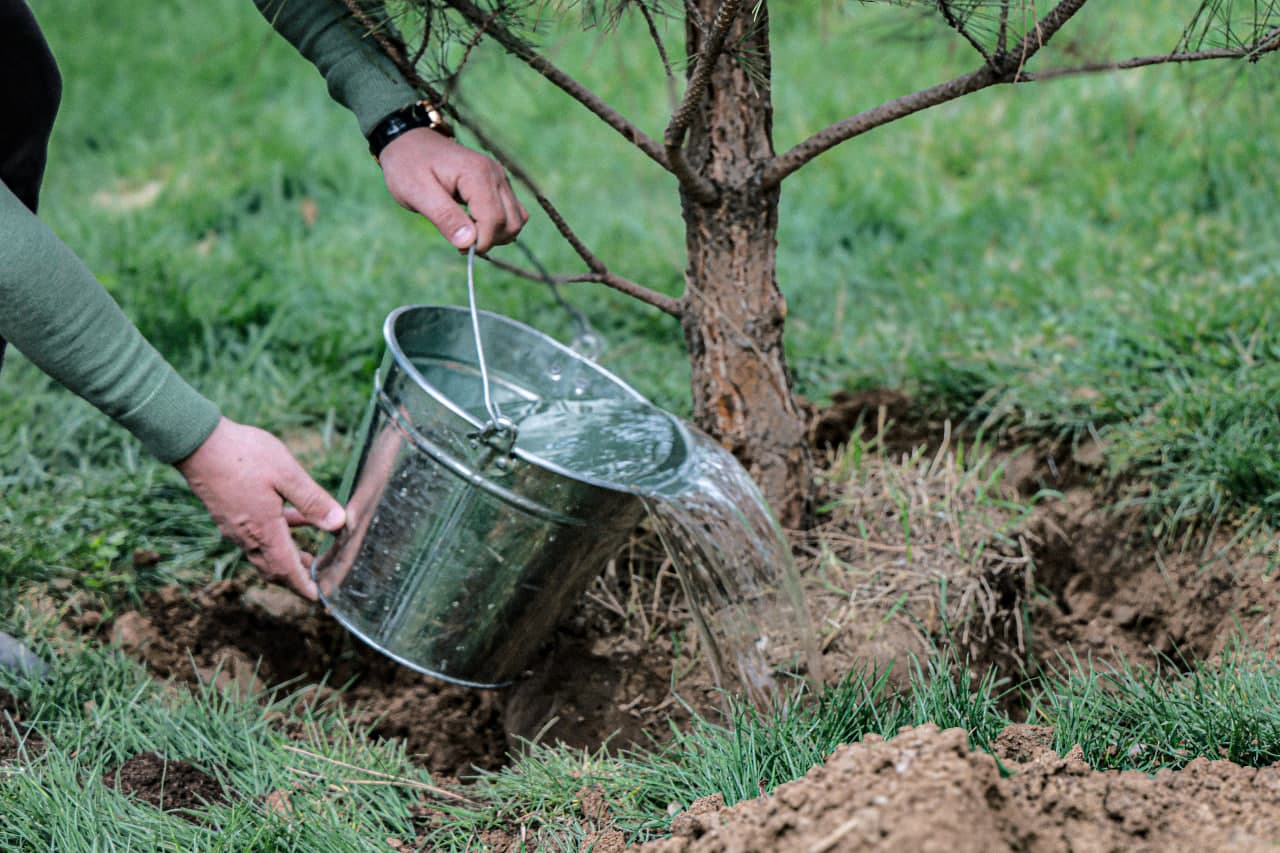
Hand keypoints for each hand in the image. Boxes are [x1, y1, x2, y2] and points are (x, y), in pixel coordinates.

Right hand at [174, 417, 344, 598]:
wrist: (198, 443)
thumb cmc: (243, 455)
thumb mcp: (287, 474)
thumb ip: (313, 501)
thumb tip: (339, 524)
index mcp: (263, 530)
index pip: (286, 570)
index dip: (304, 586)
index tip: (319, 599)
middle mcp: (247, 535)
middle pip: (274, 568)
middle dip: (296, 578)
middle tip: (319, 581)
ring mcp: (235, 526)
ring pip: (265, 553)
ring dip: (287, 558)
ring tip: (310, 556)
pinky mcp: (229, 513)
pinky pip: (257, 535)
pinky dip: (277, 536)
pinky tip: (293, 518)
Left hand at [378, 127, 528, 252]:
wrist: (408, 142)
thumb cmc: (408, 166)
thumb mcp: (417, 193)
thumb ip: (445, 218)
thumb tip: (469, 243)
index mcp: (477, 173)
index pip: (494, 220)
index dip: (481, 242)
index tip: (459, 249)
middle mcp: (495, 173)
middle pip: (511, 222)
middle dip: (489, 240)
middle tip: (461, 242)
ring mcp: (500, 177)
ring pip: (517, 219)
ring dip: (497, 235)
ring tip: (468, 234)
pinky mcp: (499, 184)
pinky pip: (513, 212)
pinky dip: (499, 226)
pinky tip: (476, 225)